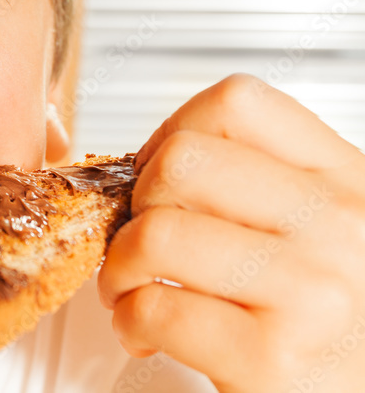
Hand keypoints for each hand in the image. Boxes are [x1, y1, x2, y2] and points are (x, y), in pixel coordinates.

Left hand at [97, 74, 364, 392]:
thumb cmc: (334, 321)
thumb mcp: (326, 228)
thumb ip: (262, 183)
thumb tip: (152, 163)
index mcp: (346, 180)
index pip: (235, 102)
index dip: (173, 131)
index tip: (159, 174)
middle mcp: (338, 225)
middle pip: (180, 162)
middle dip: (134, 204)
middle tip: (141, 240)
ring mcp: (310, 291)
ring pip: (154, 232)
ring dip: (119, 267)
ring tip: (134, 289)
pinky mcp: (273, 358)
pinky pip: (155, 308)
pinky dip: (128, 321)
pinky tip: (148, 332)